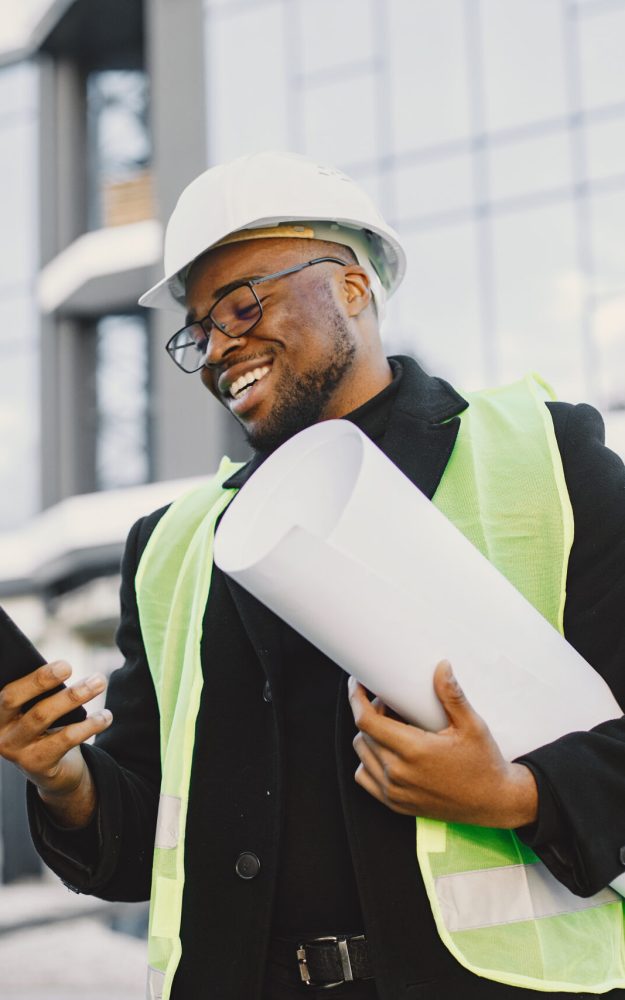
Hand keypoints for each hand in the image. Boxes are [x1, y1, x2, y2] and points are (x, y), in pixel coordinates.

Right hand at [0, 661, 112, 826]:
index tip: (52, 661)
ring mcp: (15, 749)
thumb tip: (57, 666)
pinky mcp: (36, 764)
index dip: (25, 674)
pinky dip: (89, 724)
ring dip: (73, 696)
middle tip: (68, 666)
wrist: (49, 770)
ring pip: (41, 716)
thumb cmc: (43, 726)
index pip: (5, 689)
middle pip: (13, 699)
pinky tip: (106, 715)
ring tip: (98, 682)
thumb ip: (36, 689)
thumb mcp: (33, 707)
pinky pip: (65, 739)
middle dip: (41, 679)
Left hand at [348, 660, 537, 827]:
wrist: (494, 802)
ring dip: (369, 736)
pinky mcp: (396, 804)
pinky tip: (388, 751)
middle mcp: (399, 774)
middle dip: (370, 712)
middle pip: (363, 735)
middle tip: (389, 703)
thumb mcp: (472, 725)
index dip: (357, 699)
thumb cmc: (484, 762)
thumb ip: (452, 695)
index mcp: (414, 751)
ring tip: (392, 725)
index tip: (358, 684)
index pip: (367, 721)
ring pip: (362, 755)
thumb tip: (441, 666)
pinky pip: (365, 778)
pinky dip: (369, 761)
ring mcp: (395, 792)